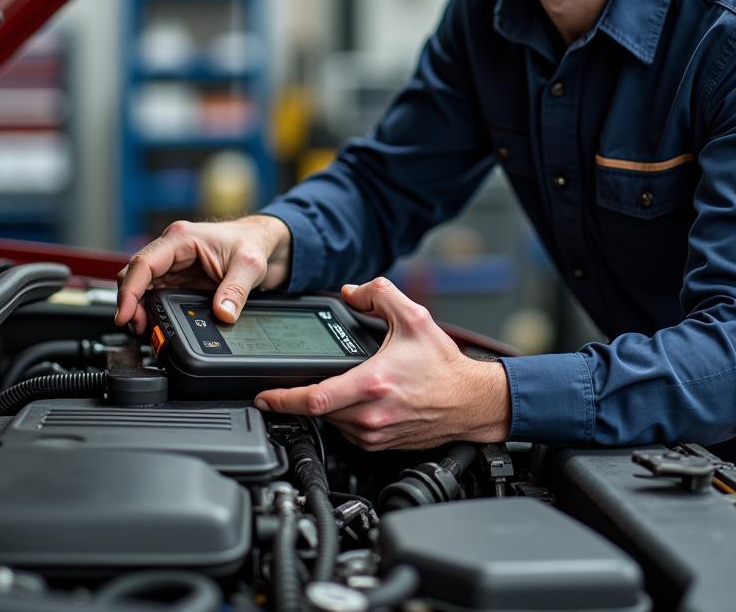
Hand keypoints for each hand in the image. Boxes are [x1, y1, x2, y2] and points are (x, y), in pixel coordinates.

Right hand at [114, 215, 291, 333]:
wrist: (262, 243)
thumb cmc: (252, 243)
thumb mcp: (248, 266)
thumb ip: (235, 290)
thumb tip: (223, 314)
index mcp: (181, 238)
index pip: (144, 264)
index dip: (130, 291)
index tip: (126, 314)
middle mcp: (172, 248)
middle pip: (135, 275)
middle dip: (130, 302)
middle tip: (138, 327)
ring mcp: (173, 263)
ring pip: (141, 285)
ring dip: (138, 307)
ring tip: (144, 328)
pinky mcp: (178, 277)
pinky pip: (154, 292)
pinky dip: (149, 307)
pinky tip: (153, 321)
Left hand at [254, 277, 510, 449]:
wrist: (471, 401)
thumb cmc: (444, 366)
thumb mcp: (414, 317)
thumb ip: (379, 294)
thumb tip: (350, 291)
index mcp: (373, 384)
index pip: (315, 399)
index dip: (283, 399)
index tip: (264, 396)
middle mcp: (371, 415)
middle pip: (318, 412)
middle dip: (303, 397)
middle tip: (292, 384)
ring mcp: (376, 434)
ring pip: (333, 424)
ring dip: (326, 407)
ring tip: (337, 386)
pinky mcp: (381, 445)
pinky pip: (350, 433)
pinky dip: (344, 417)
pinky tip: (354, 400)